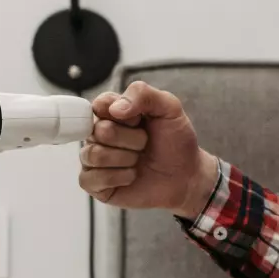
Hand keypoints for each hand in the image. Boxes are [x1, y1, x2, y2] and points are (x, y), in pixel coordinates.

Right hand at [79, 82, 218, 218]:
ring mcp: (95, 159)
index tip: (141, 121)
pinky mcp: (95, 183)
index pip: (100, 104)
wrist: (186, 176)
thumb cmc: (175, 142)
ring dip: (126, 159)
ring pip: (94, 155)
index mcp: (112, 112)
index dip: (125, 115)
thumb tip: (115, 108)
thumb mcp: (169, 108)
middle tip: (145, 144)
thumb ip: (143, 94)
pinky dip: (119, 177)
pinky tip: (132, 176)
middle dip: (132, 139)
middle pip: (100, 131)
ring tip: (139, 160)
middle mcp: (99, 133)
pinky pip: (92, 178)